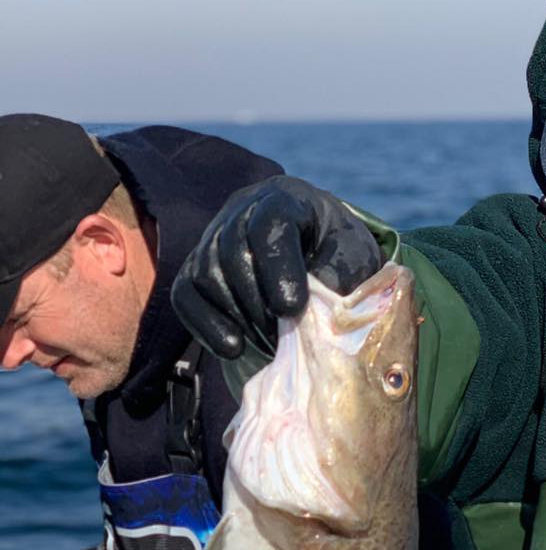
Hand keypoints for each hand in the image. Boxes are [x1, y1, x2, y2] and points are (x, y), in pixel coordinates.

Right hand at [171, 177, 382, 362]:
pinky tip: (234, 348)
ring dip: (239, 317)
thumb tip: (312, 310)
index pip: (269, 224)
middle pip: (233, 253)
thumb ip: (340, 277)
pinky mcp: (195, 269)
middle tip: (286, 338)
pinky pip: (185, 296)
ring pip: (207, 276)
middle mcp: (241, 211)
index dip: (278, 268)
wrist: (321, 259)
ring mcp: (213, 239)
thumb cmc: (343, 258)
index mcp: (286, 201)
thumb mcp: (356, 260)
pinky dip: (206, 326)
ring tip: (271, 345)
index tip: (293, 309)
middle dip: (260, 304)